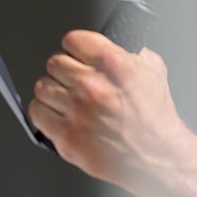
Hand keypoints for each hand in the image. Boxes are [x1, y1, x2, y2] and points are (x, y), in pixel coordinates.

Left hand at [27, 30, 189, 187]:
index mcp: (115, 65)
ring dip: (52, 92)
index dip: (76, 48)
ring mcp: (78, 113)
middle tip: (74, 82)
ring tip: (67, 101)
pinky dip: (44, 113)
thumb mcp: (153, 71)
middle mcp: (93, 86)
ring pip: (42, 87)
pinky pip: (37, 113)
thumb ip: (129, 51)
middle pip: (54, 63)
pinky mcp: (67, 137)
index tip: (77, 56)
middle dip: (64, 71)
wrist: (158, 156)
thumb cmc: (155, 118)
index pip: (73, 40)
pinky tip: (58, 115)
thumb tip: (113, 41)